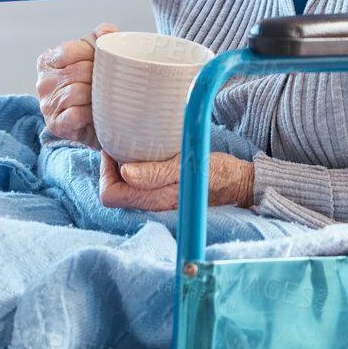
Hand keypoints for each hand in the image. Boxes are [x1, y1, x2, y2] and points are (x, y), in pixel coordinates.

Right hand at [36, 23, 116, 144]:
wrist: (92, 124)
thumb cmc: (91, 87)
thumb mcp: (92, 59)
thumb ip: (99, 39)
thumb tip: (106, 32)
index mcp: (48, 60)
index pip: (71, 49)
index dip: (92, 55)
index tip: (103, 63)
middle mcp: (43, 81)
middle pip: (78, 71)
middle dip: (98, 77)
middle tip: (108, 83)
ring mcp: (47, 103)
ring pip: (78, 92)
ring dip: (96, 96)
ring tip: (103, 98)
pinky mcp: (56, 124)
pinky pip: (77, 114)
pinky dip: (90, 113)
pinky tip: (95, 113)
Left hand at [99, 151, 254, 210]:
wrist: (241, 183)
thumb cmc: (216, 173)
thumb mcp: (187, 167)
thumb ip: (156, 173)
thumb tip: (124, 173)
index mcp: (154, 201)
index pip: (109, 195)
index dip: (106, 172)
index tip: (115, 149)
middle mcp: (152, 205)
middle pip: (115, 190)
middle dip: (112, 167)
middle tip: (122, 144)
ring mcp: (158, 201)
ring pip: (126, 187)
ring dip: (124, 166)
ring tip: (135, 146)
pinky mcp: (165, 194)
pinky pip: (140, 184)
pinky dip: (137, 169)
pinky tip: (147, 153)